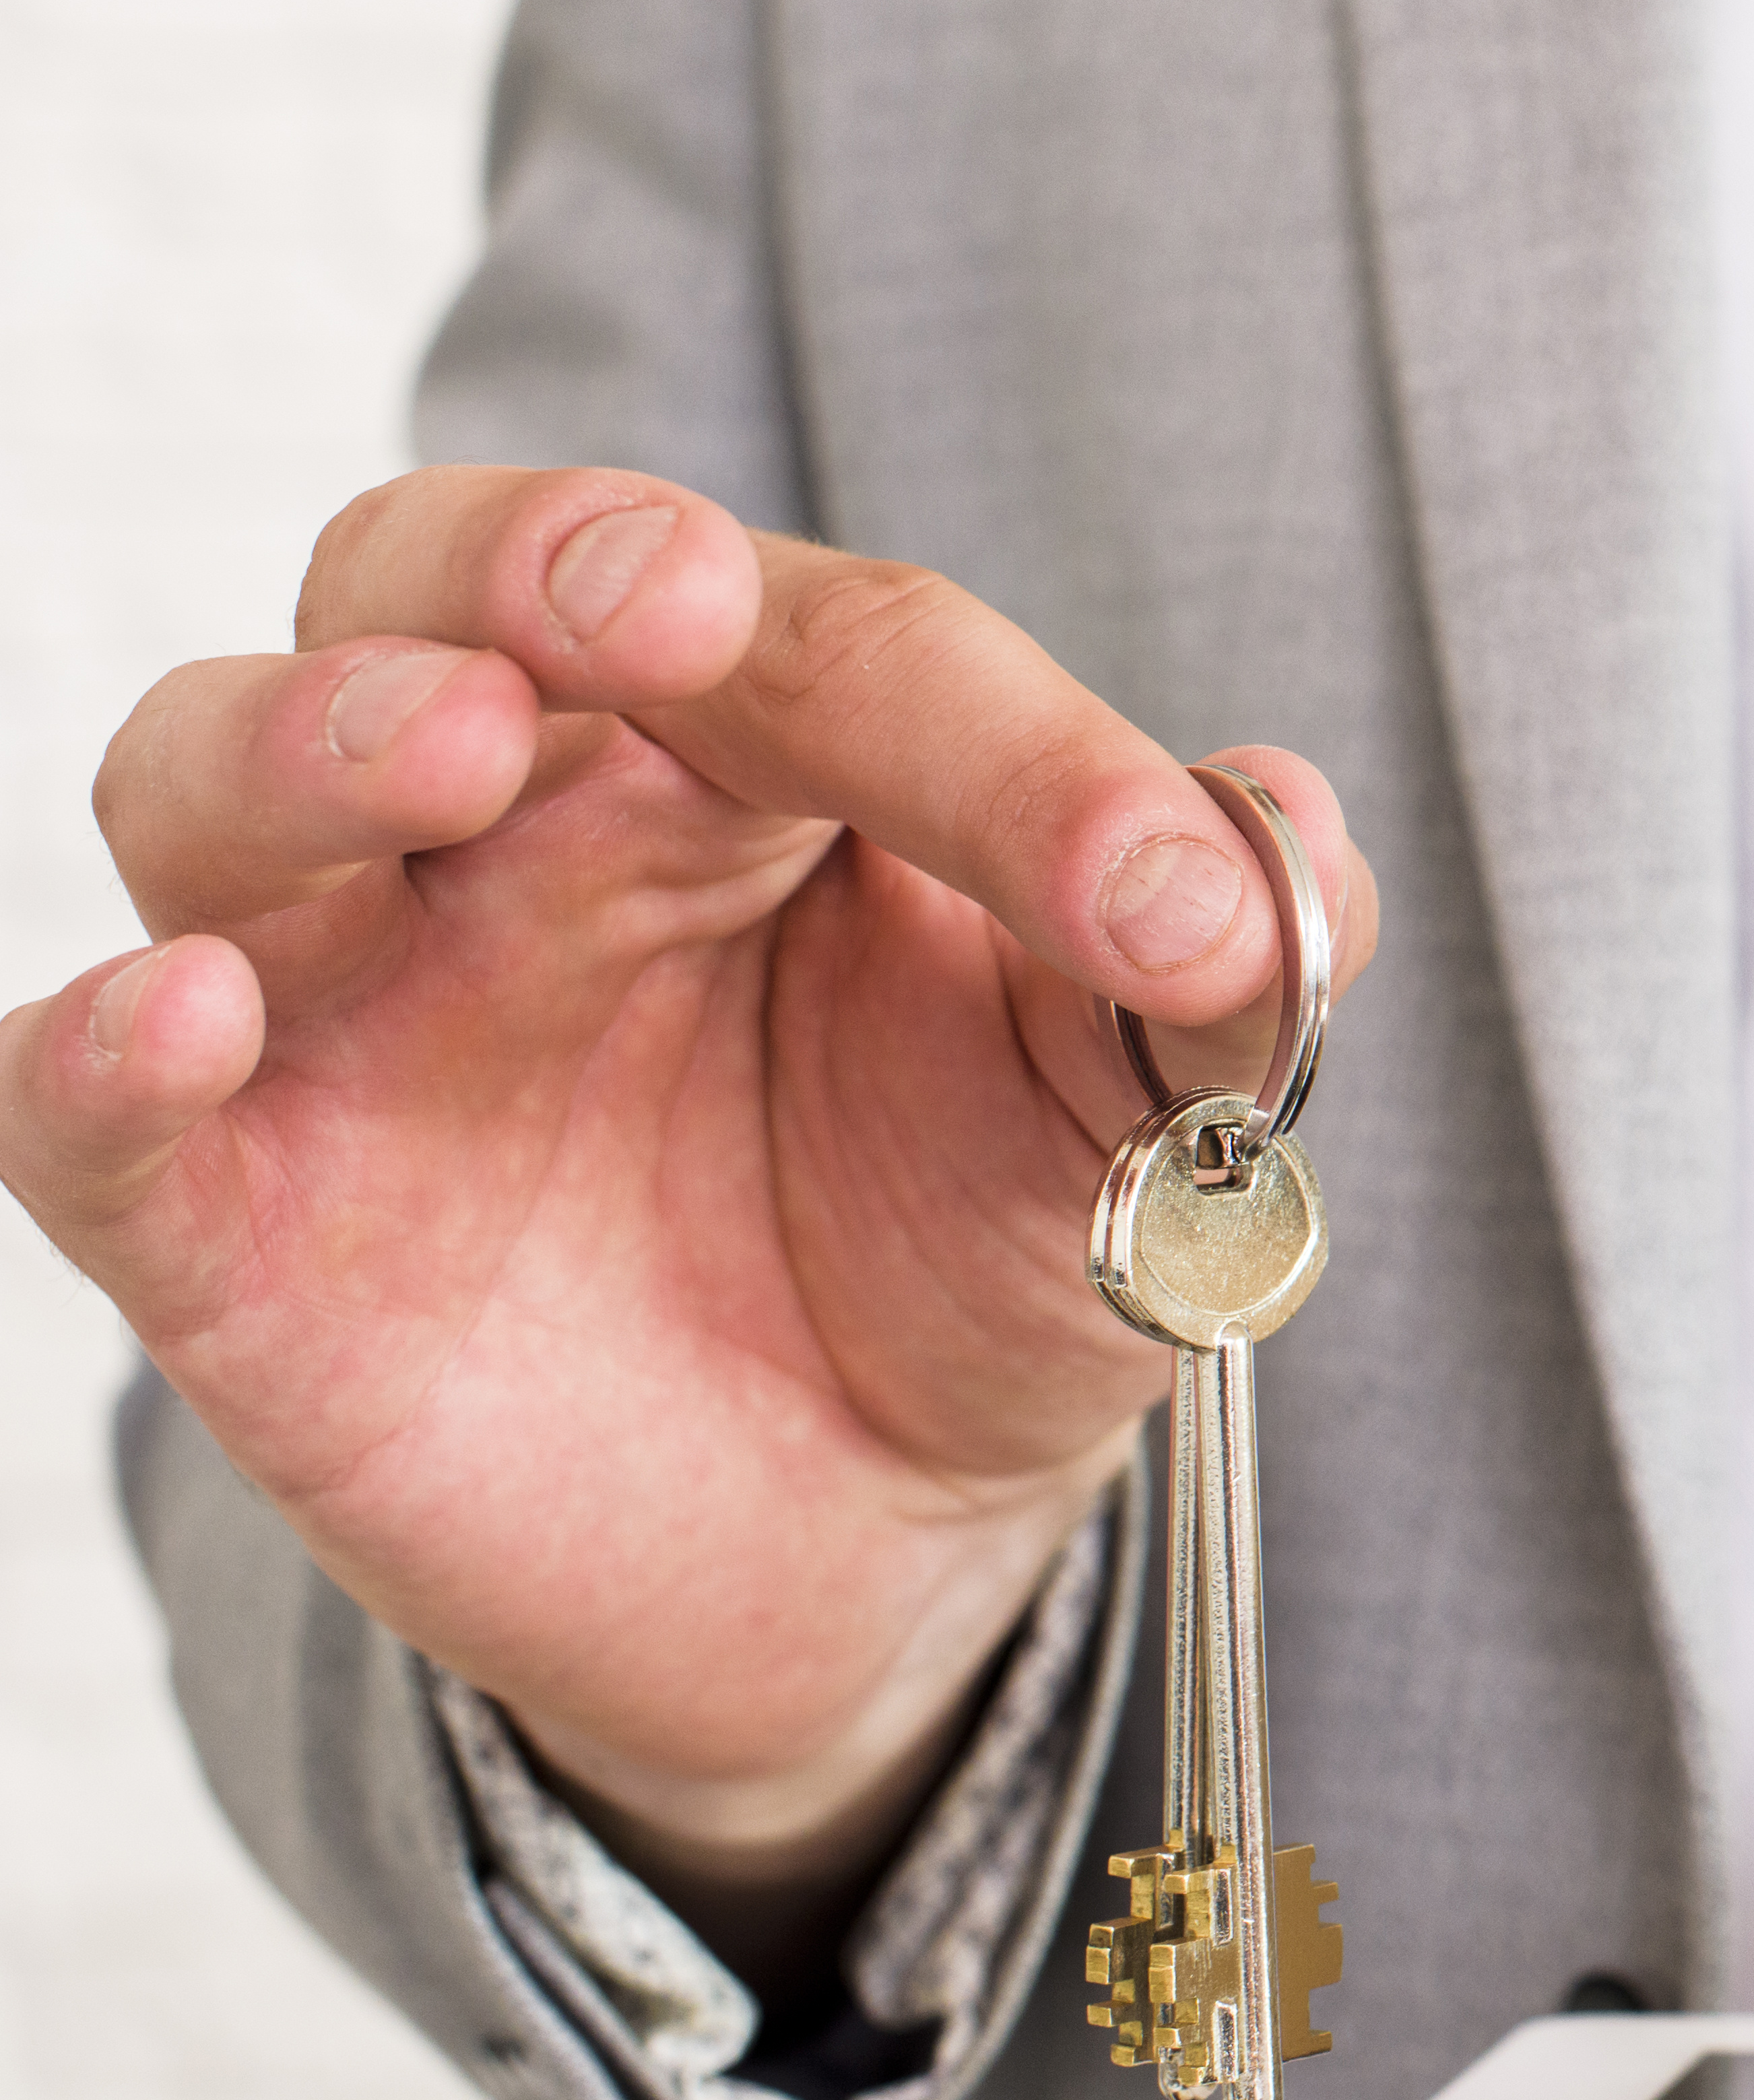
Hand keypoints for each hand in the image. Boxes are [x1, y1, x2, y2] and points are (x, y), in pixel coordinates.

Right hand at [0, 465, 1376, 1970]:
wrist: (883, 1539)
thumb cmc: (981, 1235)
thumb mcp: (1146, 1113)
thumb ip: (1223, 970)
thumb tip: (1286, 837)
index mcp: (742, 746)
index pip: (835, 651)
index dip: (1009, 753)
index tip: (1172, 907)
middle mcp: (506, 825)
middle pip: (435, 583)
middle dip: (533, 560)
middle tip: (660, 601)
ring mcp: (337, 1010)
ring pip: (210, 781)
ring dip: (310, 739)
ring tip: (443, 749)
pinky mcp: (227, 1225)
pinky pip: (79, 1104)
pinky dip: (96, 1048)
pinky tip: (175, 1018)